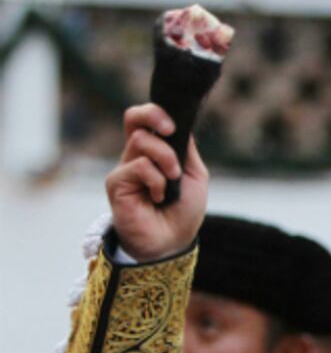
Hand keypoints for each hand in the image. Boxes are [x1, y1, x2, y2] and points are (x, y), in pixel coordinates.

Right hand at [106, 104, 208, 261]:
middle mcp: (135, 156)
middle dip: (154, 117)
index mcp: (153, 152)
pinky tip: (159, 197)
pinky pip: (140, 166)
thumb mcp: (193, 175)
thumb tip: (180, 123)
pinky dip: (157, 180)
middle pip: (134, 118)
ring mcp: (124, 168)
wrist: (172, 241)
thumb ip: (185, 149)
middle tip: (170, 130)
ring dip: (166, 159)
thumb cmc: (183, 211)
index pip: (144, 120)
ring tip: (172, 181)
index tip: (173, 124)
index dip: (155, 112)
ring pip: (142, 142)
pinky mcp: (116, 182)